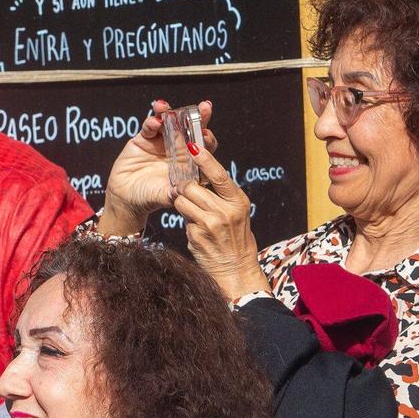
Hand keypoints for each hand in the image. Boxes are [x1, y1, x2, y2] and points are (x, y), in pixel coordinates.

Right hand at [101, 99, 215, 232]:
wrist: (126, 198)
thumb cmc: (149, 198)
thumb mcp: (163, 197)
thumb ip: (172, 193)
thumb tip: (184, 191)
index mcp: (188, 162)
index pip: (202, 148)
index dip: (206, 139)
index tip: (207, 135)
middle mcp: (177, 149)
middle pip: (190, 129)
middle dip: (198, 117)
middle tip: (205, 107)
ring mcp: (161, 142)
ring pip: (169, 122)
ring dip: (171, 113)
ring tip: (168, 108)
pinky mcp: (144, 139)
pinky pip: (149, 127)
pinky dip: (152, 122)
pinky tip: (154, 121)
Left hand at [174, 144, 266, 299]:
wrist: (236, 271)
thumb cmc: (235, 239)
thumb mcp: (237, 214)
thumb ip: (222, 196)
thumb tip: (201, 177)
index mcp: (237, 201)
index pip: (218, 175)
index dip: (204, 158)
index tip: (192, 146)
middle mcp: (225, 211)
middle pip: (192, 187)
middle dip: (184, 186)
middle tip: (183, 189)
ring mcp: (210, 224)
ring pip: (182, 202)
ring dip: (181, 204)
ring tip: (192, 212)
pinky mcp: (196, 237)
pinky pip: (182, 220)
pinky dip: (186, 223)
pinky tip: (197, 232)